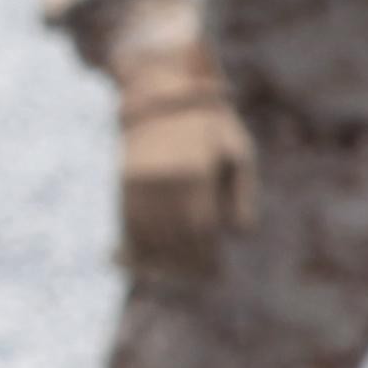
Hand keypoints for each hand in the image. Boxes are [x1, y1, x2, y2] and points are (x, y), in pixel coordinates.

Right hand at [115, 50, 257, 281]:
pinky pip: (128, 224)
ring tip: (176, 273)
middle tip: (199, 278)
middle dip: (187, 264)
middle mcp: (165, 181)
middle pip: (174, 238)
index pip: (200, 230)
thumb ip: (242, 194)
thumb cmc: (209, 123)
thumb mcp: (238, 151)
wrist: (160, 90)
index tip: (216, 271)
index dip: (208, 256)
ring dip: (161, 260)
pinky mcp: (124, 182)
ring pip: (148, 235)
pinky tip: (148, 258)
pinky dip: (137, 245)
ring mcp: (140, 182)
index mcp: (196, 174)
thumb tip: (238, 235)